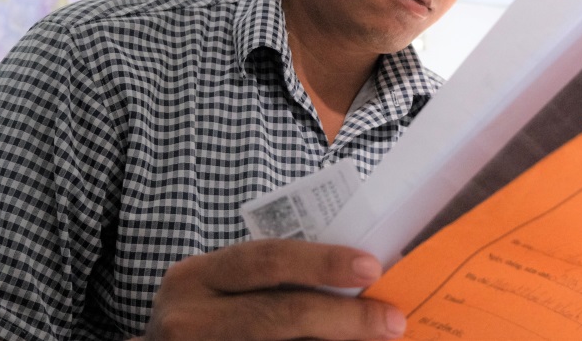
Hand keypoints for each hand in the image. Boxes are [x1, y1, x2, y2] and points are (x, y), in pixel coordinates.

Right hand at [135, 239, 406, 340]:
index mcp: (195, 277)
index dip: (323, 262)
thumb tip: (360, 280)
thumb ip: (274, 279)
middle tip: (392, 321)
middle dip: (345, 319)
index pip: (267, 260)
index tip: (372, 267)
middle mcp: (189, 319)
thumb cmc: (209, 318)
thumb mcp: (223, 289)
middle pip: (280, 314)